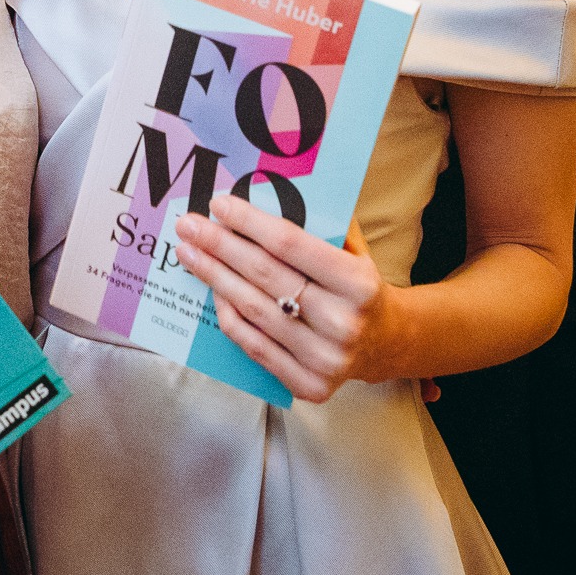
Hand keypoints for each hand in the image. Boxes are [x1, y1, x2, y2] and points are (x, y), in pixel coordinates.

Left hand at [173, 198, 398, 403]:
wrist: (386, 344)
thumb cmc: (359, 287)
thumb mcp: (356, 250)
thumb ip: (322, 223)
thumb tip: (268, 189)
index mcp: (358, 284)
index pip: (290, 244)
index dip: (249, 223)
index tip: (218, 205)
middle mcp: (342, 323)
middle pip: (264, 275)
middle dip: (220, 246)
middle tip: (189, 225)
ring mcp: (325, 359)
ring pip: (253, 310)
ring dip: (214, 277)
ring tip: (189, 253)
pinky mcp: (308, 385)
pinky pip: (253, 345)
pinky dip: (228, 314)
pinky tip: (213, 290)